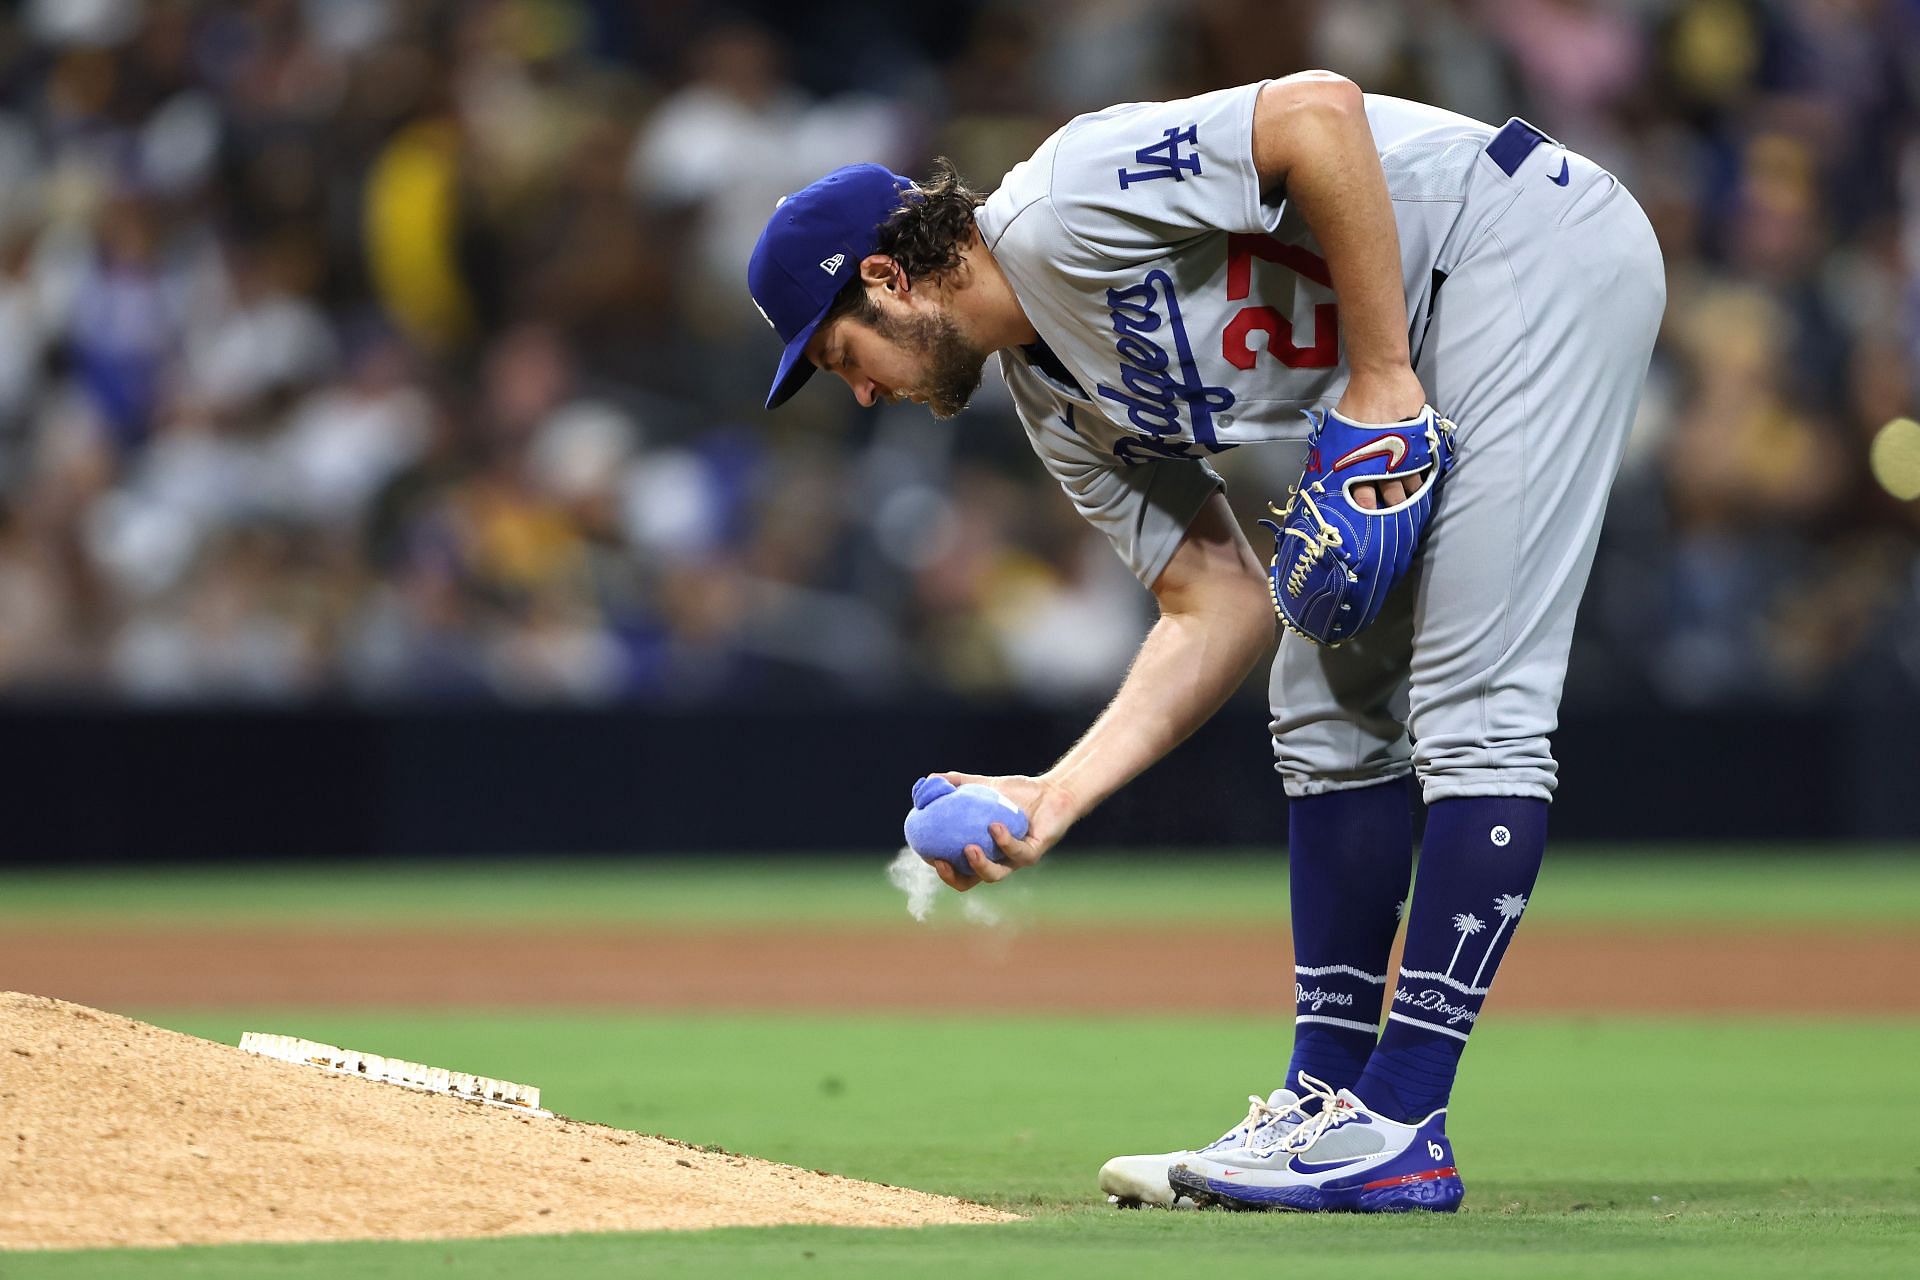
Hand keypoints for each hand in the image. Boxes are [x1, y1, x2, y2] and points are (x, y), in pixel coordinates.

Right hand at [926, 771, 1077, 891]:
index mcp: (980, 851)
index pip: (955, 867)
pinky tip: (994, 826)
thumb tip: (927, 782)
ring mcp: (1014, 861)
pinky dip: (1004, 840)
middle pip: (969, 882)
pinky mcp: (1032, 854)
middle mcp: (996, 861)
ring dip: (979, 865)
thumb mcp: (982, 785)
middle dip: (952, 878)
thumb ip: (956, 783)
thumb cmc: (1016, 794)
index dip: (939, 867)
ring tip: (968, 848)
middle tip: (941, 862)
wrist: (1051, 792)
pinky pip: (1016, 852)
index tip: (926, 852)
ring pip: (994, 875)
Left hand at [1334, 366, 1428, 510]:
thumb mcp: (1339, 427)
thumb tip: (1327, 465)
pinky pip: (1425, 460)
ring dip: (1412, 491)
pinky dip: (1425, 471)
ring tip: (1414, 503)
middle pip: (1391, 491)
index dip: (1367, 506)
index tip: (1369, 516)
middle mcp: (1384, 459)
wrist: (1380, 375)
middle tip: (1397, 517)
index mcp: (1361, 459)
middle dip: (1394, 505)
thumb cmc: (1356, 400)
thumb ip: (1337, 448)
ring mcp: (1405, 449)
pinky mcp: (1421, 438)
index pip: (1363, 492)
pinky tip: (1425, 480)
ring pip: (1411, 479)